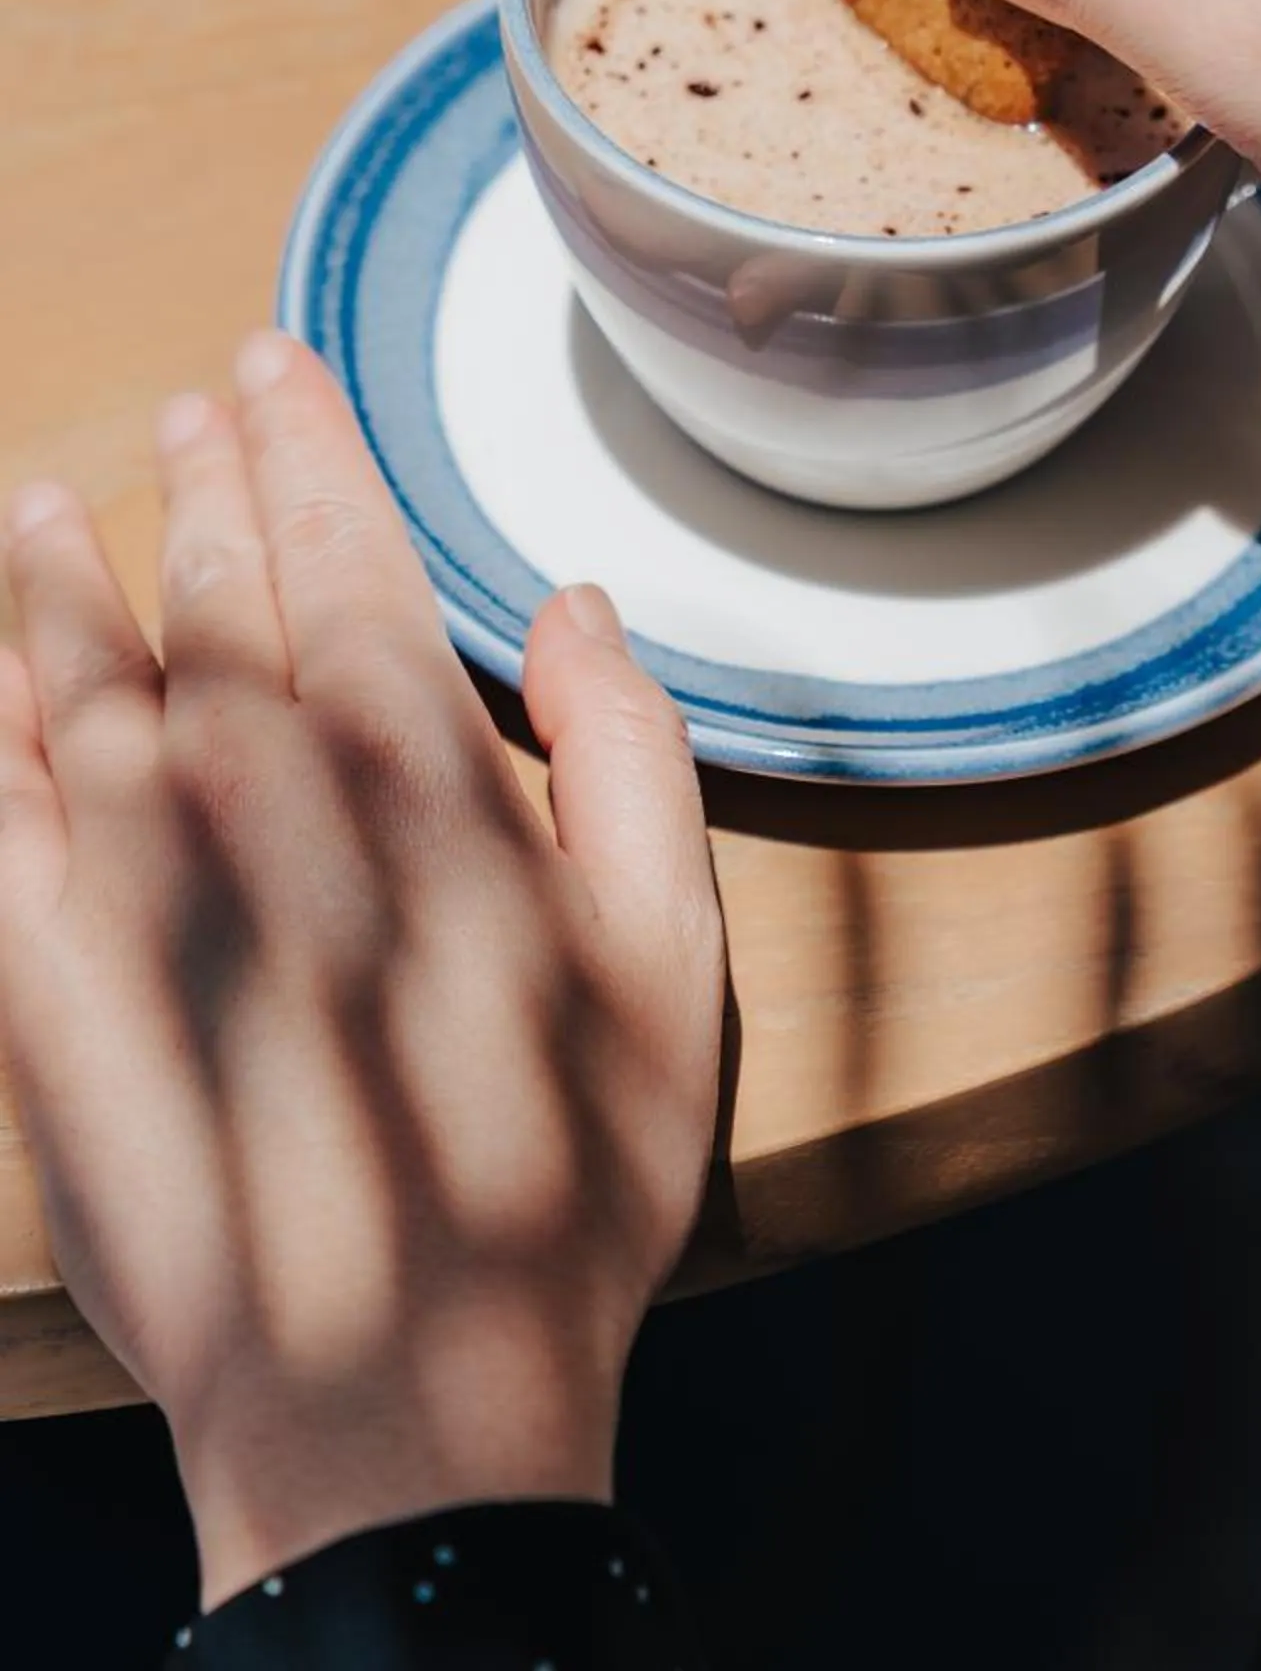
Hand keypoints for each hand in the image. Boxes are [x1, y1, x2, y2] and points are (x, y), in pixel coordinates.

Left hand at [0, 333, 722, 1608]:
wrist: (403, 1407)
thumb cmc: (564, 1186)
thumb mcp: (672, 973)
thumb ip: (636, 765)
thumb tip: (579, 606)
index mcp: (424, 798)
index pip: (352, 577)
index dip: (310, 464)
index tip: (275, 373)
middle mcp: (271, 818)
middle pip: (225, 608)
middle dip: (208, 491)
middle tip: (195, 399)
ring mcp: (149, 904)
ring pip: (92, 693)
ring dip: (72, 586)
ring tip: (54, 501)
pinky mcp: (56, 1002)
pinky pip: (2, 827)